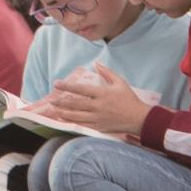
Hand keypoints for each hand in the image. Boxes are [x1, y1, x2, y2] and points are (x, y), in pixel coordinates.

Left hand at [32, 63, 154, 137]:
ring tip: (54, 110)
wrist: (139, 119)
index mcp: (103, 94)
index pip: (81, 89)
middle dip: (61, 102)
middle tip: (51, 100)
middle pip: (75, 104)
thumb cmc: (130, 100)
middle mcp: (98, 107)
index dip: (67, 86)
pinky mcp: (99, 127)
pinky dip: (73, 122)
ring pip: (76, 116)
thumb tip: (96, 63)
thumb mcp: (120, 83)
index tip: (57, 84)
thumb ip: (107, 72)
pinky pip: (83, 125)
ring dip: (64, 113)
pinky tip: (65, 120)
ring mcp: (98, 118)